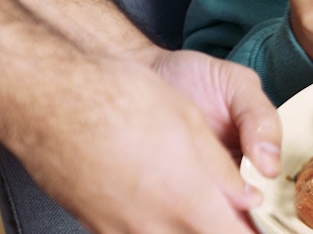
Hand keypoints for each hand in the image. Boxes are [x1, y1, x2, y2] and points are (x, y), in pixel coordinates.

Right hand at [11, 54, 270, 233]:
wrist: (54, 93)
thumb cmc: (121, 97)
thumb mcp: (192, 124)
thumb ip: (225, 172)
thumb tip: (247, 200)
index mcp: (188, 204)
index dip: (252, 228)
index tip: (257, 219)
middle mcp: (152, 229)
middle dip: (219, 225)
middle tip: (229, 207)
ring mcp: (120, 232)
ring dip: (186, 224)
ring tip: (186, 194)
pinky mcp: (96, 227)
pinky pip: (136, 233)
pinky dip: (155, 224)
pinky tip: (154, 196)